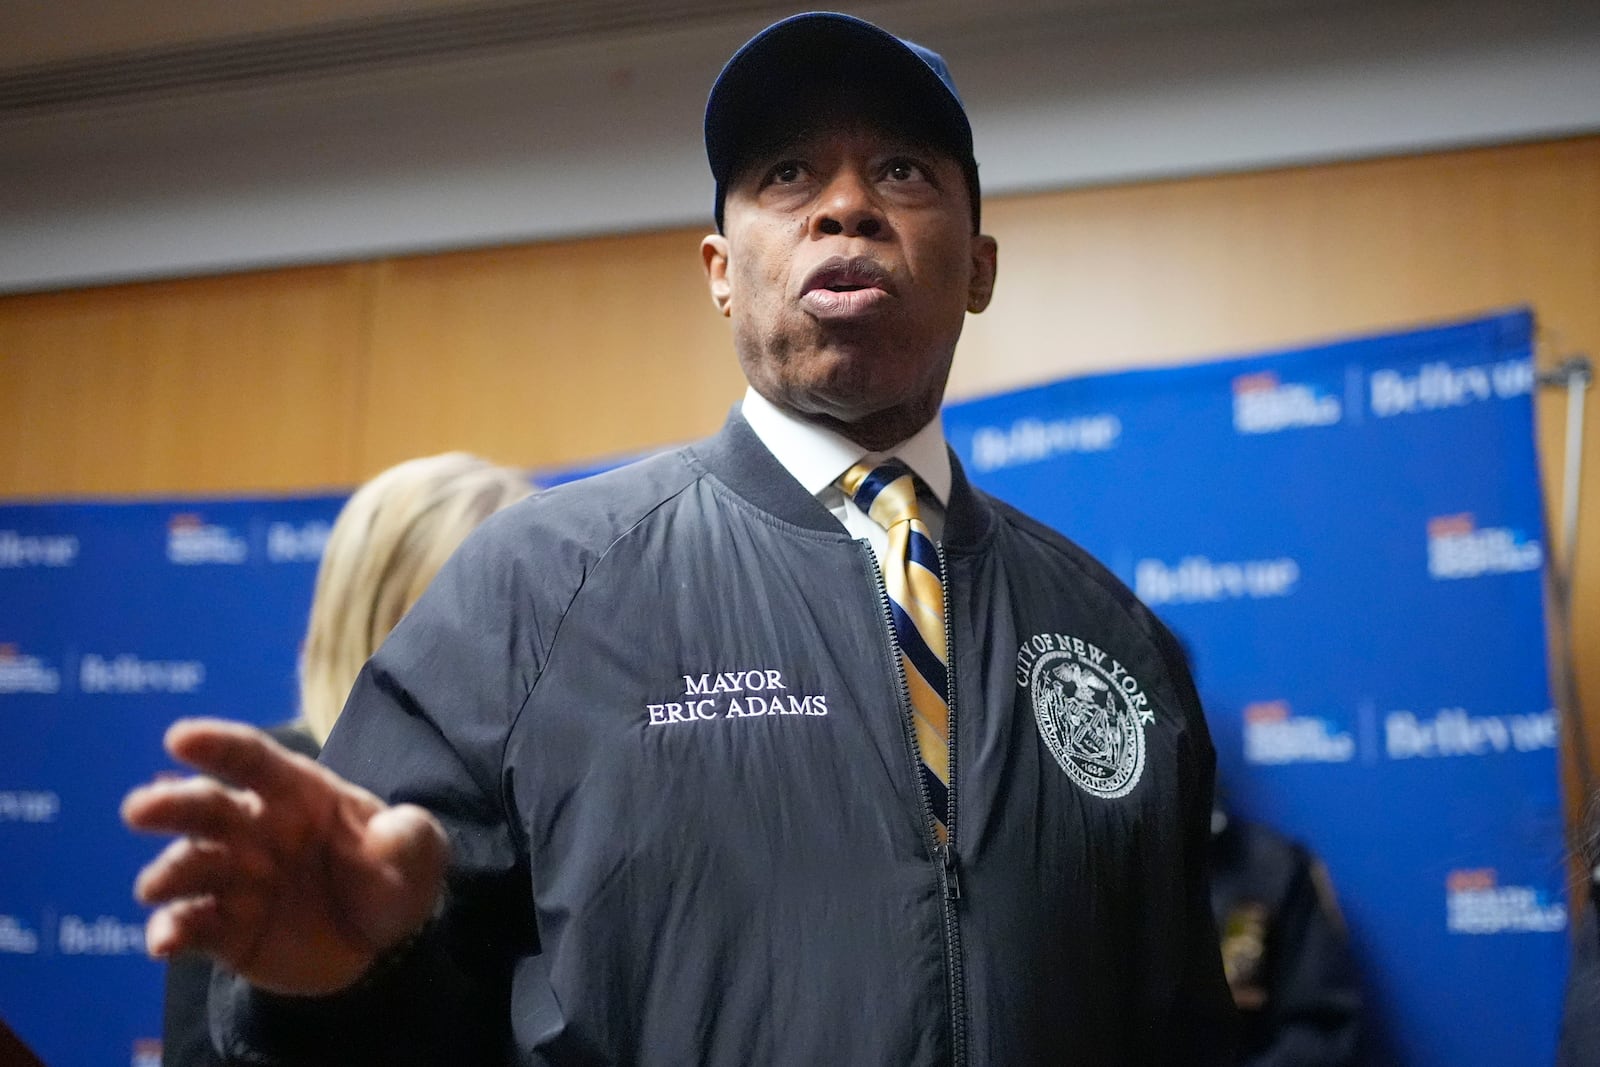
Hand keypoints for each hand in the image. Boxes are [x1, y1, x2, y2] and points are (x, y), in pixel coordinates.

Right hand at [122, 718, 448, 994]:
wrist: (380, 944)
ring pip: (189, 867)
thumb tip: (393, 833)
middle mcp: (254, 829)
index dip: (218, 745)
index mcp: (297, 792)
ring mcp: (233, 877)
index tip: (179, 737)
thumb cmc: (390, 876)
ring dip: (168, 873)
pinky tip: (163, 941)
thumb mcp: (417, 854)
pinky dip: (171, 931)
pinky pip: (190, 925)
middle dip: (171, 805)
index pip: (252, 759)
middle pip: (205, 808)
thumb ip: (410, 838)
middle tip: (140, 809)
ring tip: (155, 887)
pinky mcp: (223, 928)